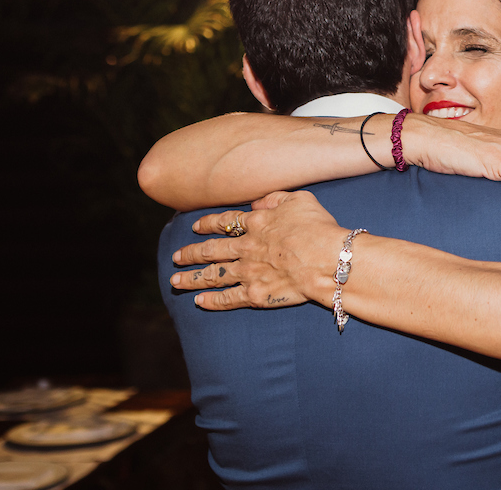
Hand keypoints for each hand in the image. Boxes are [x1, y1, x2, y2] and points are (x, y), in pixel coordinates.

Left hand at [169, 191, 347, 310]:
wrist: (325, 259)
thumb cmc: (318, 227)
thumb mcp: (300, 200)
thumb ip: (276, 198)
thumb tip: (257, 202)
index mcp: (257, 223)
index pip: (226, 222)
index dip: (208, 224)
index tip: (195, 227)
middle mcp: (246, 247)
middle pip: (211, 250)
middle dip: (190, 254)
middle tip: (176, 257)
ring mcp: (248, 272)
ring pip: (212, 276)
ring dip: (192, 279)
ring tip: (175, 282)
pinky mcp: (255, 295)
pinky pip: (228, 299)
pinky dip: (212, 301)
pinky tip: (199, 303)